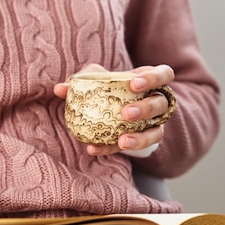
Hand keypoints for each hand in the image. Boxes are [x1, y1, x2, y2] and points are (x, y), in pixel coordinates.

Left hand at [54, 63, 173, 155]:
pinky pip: (134, 149)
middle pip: (162, 104)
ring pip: (157, 132)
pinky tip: (94, 149)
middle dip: (146, 109)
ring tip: (122, 140)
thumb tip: (60, 89)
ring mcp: (155, 125)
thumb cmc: (107, 89)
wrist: (113, 114)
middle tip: (126, 113)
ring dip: (141, 138)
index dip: (154, 78)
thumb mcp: (95, 80)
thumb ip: (80, 81)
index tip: (134, 84)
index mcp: (151, 81)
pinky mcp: (143, 143)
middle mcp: (158, 102)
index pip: (164, 75)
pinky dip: (112, 149)